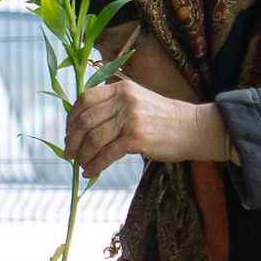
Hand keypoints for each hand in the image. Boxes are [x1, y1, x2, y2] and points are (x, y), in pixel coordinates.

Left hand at [65, 79, 235, 176]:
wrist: (192, 128)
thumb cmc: (161, 119)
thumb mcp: (135, 102)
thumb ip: (111, 108)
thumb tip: (80, 127)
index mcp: (121, 88)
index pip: (84, 99)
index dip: (71, 118)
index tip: (69, 133)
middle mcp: (124, 100)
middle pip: (85, 120)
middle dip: (72, 140)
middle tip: (68, 153)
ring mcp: (130, 118)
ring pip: (93, 139)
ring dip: (83, 155)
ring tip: (81, 164)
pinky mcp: (137, 138)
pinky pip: (107, 154)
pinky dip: (95, 165)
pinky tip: (90, 172)